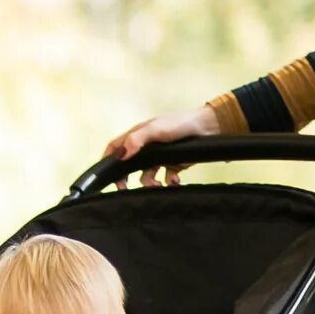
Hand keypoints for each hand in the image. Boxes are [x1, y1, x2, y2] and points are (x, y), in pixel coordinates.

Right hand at [101, 102, 220, 186]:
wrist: (208, 128)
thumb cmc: (180, 124)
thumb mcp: (155, 129)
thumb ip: (136, 140)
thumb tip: (121, 156)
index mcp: (138, 135)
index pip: (116, 147)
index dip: (108, 159)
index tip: (105, 174)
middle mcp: (146, 147)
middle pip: (129, 166)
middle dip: (126, 178)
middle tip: (125, 189)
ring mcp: (159, 157)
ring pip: (146, 175)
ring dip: (150, 183)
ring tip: (158, 185)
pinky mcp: (173, 164)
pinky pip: (165, 178)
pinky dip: (168, 182)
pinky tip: (174, 180)